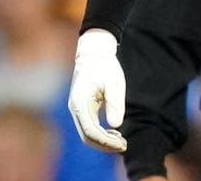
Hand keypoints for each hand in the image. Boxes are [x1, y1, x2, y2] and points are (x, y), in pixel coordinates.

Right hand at [67, 28, 127, 151]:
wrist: (94, 54)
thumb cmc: (105, 66)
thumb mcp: (114, 82)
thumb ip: (114, 103)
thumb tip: (115, 125)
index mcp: (80, 102)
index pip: (90, 131)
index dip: (105, 141)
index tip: (121, 144)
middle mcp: (75, 108)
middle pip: (87, 137)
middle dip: (105, 145)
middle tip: (124, 146)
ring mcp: (77, 110)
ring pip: (88, 134)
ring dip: (104, 141)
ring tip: (122, 142)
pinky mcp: (82, 109)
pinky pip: (90, 127)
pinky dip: (102, 134)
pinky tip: (115, 134)